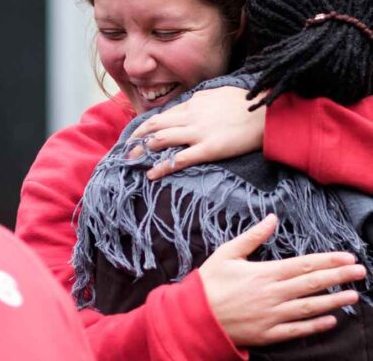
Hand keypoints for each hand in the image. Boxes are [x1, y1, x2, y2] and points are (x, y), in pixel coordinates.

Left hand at [129, 87, 266, 179]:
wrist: (269, 114)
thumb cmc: (248, 104)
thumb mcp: (220, 94)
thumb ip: (202, 99)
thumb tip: (192, 102)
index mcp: (194, 103)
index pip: (163, 115)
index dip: (146, 126)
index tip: (136, 135)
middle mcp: (191, 116)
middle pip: (155, 126)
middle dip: (136, 138)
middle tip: (126, 150)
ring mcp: (199, 132)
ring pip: (161, 140)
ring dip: (143, 151)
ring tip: (132, 161)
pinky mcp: (208, 148)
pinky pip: (179, 158)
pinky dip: (162, 167)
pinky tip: (151, 174)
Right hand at [199, 214, 365, 346]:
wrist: (194, 316)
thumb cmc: (209, 283)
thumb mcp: (227, 253)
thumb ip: (252, 236)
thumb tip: (272, 218)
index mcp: (264, 273)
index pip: (304, 265)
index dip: (328, 261)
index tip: (347, 257)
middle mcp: (273, 294)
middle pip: (313, 284)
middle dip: (339, 277)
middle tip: (360, 272)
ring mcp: (272, 315)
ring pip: (310, 307)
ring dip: (334, 301)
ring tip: (353, 295)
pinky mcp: (268, 334)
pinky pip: (297, 330)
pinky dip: (316, 326)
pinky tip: (331, 321)